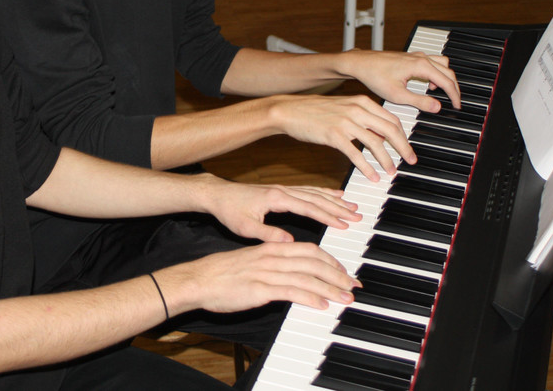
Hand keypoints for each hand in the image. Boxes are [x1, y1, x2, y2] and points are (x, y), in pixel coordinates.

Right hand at [159, 242, 360, 313]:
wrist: (199, 279)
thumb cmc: (222, 273)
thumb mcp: (252, 261)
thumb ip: (274, 264)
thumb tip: (293, 274)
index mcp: (272, 247)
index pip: (310, 249)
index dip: (331, 259)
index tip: (344, 271)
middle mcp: (272, 256)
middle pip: (314, 261)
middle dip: (338, 274)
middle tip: (354, 285)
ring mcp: (267, 272)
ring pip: (308, 277)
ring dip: (331, 288)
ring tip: (346, 298)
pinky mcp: (260, 289)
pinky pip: (291, 292)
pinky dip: (310, 298)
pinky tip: (322, 304)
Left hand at [200, 177, 360, 241]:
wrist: (217, 194)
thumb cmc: (229, 210)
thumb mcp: (245, 226)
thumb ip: (268, 233)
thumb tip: (289, 241)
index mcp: (277, 199)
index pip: (308, 207)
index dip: (327, 216)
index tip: (344, 224)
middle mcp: (283, 191)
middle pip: (316, 198)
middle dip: (338, 207)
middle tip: (357, 214)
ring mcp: (283, 189)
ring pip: (314, 192)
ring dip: (333, 199)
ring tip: (351, 205)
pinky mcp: (280, 190)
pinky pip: (307, 190)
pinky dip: (322, 192)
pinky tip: (332, 195)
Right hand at [270, 93, 412, 179]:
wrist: (289, 110)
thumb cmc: (314, 110)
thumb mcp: (343, 107)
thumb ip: (362, 117)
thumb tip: (379, 133)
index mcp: (362, 102)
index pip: (392, 120)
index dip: (404, 136)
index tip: (408, 149)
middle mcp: (357, 110)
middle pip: (390, 131)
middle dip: (403, 149)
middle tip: (409, 162)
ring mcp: (346, 122)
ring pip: (376, 143)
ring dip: (387, 160)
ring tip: (391, 172)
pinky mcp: (334, 135)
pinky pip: (356, 154)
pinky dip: (367, 167)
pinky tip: (371, 176)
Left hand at [337, 49, 461, 112]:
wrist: (360, 63)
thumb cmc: (375, 76)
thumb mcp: (397, 95)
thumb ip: (419, 101)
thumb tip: (437, 107)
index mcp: (421, 66)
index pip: (446, 81)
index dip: (454, 95)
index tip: (457, 106)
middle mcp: (421, 57)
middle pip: (448, 71)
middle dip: (454, 87)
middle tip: (455, 102)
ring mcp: (416, 55)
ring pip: (442, 64)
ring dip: (446, 78)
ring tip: (443, 93)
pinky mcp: (411, 56)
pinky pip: (433, 62)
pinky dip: (437, 73)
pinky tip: (428, 84)